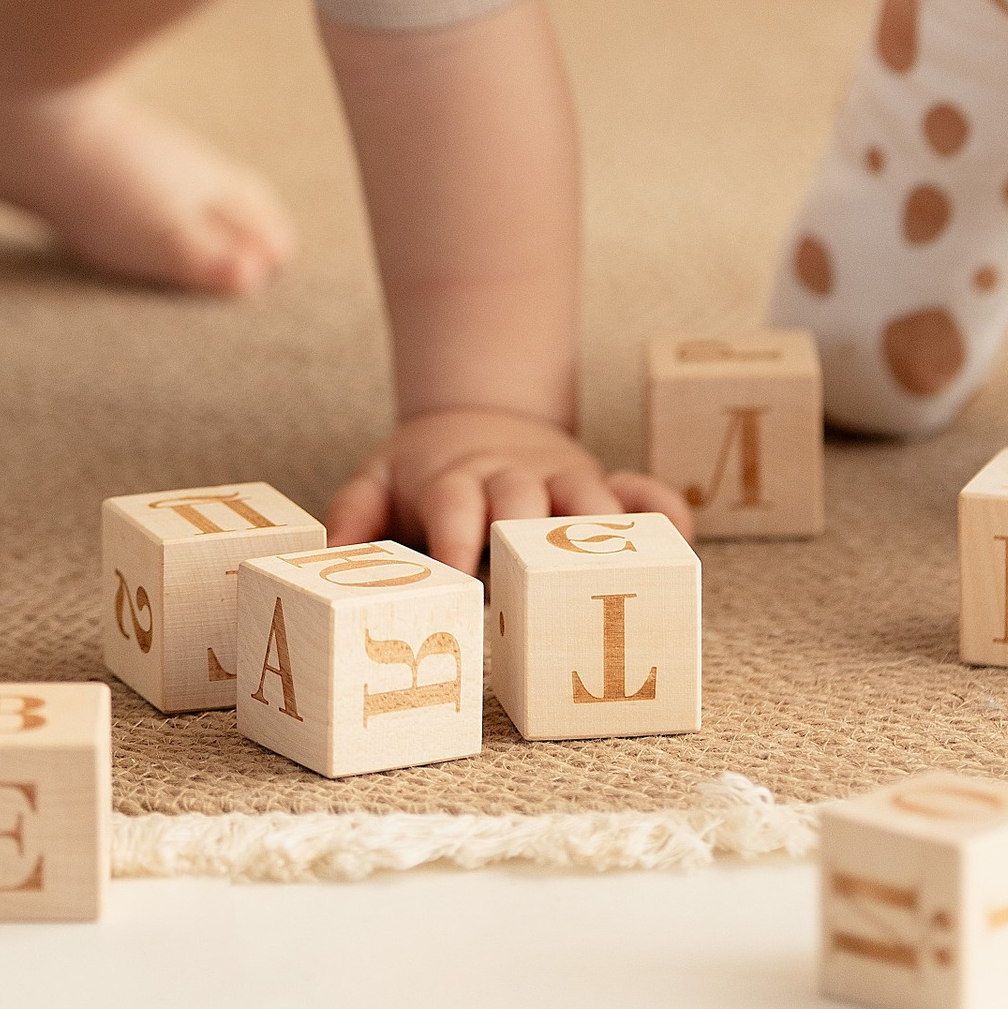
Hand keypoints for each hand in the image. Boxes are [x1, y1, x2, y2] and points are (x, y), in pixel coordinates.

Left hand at [328, 407, 693, 578]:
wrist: (477, 422)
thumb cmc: (426, 476)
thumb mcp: (378, 481)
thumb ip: (355, 512)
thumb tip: (330, 550)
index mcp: (456, 479)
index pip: (455, 502)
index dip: (456, 536)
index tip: (457, 577)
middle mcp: (514, 478)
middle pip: (523, 499)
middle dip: (528, 538)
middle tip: (534, 586)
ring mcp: (564, 481)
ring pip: (589, 501)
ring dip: (601, 533)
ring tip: (615, 577)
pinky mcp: (604, 488)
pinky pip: (644, 494)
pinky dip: (662, 510)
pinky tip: (677, 539)